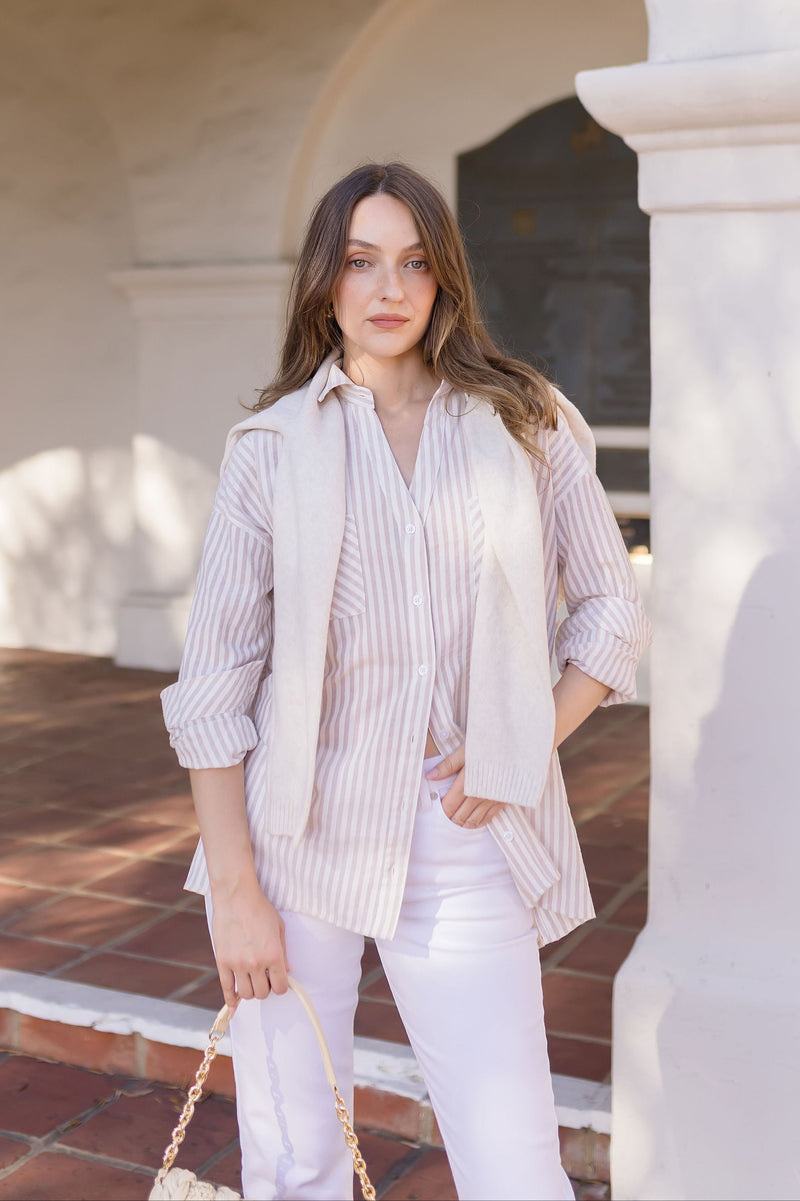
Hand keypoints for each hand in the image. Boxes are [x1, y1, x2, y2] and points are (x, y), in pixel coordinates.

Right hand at [210, 875, 290, 1008]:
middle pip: (263, 993)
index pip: (281, 987)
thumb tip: (288, 971)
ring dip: (251, 991)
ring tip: (252, 980)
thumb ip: (284, 951)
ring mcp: (238, 964)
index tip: (279, 982)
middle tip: (265, 978)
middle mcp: (256, 963)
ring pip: (246, 994)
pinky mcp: (223, 961)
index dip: (281, 987)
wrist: (236, 895)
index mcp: (274, 955)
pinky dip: (230, 1001)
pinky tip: (233, 1007)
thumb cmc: (260, 908)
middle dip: (266, 988)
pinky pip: (227, 988)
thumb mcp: (279, 927)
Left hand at [425, 742, 506, 827]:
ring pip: (474, 820)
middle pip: (460, 816)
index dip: (442, 810)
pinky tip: (475, 822)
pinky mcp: (503, 801)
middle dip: (451, 820)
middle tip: (446, 820)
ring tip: (457, 823)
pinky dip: (480, 822)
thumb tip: (430, 776)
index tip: (438, 810)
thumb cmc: (488, 746)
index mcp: (466, 784)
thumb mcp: (464, 752)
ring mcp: (491, 800)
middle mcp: (478, 796)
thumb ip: (447, 766)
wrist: (516, 747)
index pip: (449, 806)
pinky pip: (489, 817)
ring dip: (464, 824)